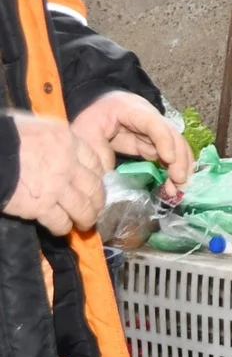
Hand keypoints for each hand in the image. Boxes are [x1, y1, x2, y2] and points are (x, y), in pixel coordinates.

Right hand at [6, 115, 105, 235]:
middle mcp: (69, 165)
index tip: (98, 183)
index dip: (99, 175)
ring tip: (85, 224)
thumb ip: (51, 138)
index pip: (95, 161)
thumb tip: (50, 142)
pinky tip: (62, 230)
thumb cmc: (6, 134)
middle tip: (97, 208)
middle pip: (93, 186)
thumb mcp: (37, 126)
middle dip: (98, 200)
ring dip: (86, 217)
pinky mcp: (41, 206)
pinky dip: (63, 227)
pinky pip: (60, 221)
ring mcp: (57, 187)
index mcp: (68, 142)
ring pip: (83, 207)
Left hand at [72, 91, 194, 192]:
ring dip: (181, 167)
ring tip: (177, 188)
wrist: (97, 105)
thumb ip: (98, 151)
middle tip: (178, 181)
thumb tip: (110, 177)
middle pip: (173, 136)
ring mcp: (155, 132)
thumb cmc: (91, 115)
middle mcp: (151, 119)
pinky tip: (173, 184)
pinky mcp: (153, 144)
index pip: (155, 124)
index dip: (164, 140)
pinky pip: (168, 156)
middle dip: (179, 159)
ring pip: (176, 147)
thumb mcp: (86, 130)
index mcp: (133, 111)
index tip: (169, 160)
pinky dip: (173, 170)